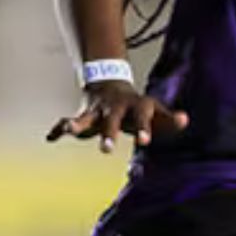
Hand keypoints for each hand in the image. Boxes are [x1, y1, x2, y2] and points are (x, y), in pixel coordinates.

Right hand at [46, 79, 188, 153]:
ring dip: (77, 125)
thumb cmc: (138, 107)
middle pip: (112, 120)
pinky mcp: (83, 116)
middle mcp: (115, 108)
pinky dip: (59, 129)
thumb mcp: (155, 111)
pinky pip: (69, 122)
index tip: (144, 142)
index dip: (144, 129)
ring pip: (86, 118)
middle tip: (106, 150)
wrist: (111, 85)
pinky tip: (50, 136)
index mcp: (136, 107)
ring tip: (68, 130)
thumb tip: (185, 120)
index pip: (142, 117)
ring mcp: (97, 111)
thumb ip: (169, 119)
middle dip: (108, 134)